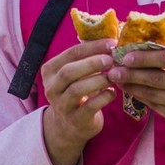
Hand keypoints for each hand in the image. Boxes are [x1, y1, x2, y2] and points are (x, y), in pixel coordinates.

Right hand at [41, 39, 117, 164]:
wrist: (71, 125)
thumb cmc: (78, 91)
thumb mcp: (77, 73)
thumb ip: (87, 57)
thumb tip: (112, 38)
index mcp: (51, 70)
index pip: (71, 53)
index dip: (92, 46)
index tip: (112, 43)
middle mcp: (51, 87)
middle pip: (69, 71)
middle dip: (92, 63)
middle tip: (112, 59)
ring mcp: (61, 105)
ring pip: (77, 89)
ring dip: (98, 80)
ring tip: (114, 76)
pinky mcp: (75, 120)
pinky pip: (89, 107)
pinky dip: (103, 97)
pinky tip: (113, 92)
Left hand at [105, 50, 164, 160]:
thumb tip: (150, 50)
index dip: (145, 57)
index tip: (127, 56)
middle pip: (157, 77)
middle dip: (132, 73)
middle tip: (114, 69)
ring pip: (154, 94)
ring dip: (133, 87)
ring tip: (118, 80)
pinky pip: (157, 108)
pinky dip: (143, 99)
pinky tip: (132, 93)